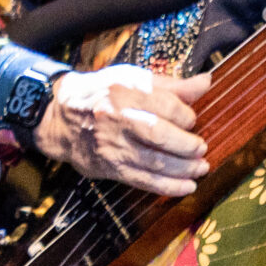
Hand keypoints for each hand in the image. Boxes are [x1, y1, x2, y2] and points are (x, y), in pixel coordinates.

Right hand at [32, 66, 212, 195]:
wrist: (60, 117)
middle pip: (160, 135)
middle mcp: (117, 119)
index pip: (166, 106)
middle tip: (201, 148)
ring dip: (184, 168)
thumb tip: (205, 82)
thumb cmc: (101, 93)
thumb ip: (171, 85)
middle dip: (188, 145)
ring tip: (201, 168)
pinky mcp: (110, 167)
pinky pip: (143, 181)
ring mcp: (112, 146)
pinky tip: (187, 186)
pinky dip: (168, 186)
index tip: (192, 120)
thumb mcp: (132, 79)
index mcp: (125, 92)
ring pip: (155, 162)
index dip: (186, 116)